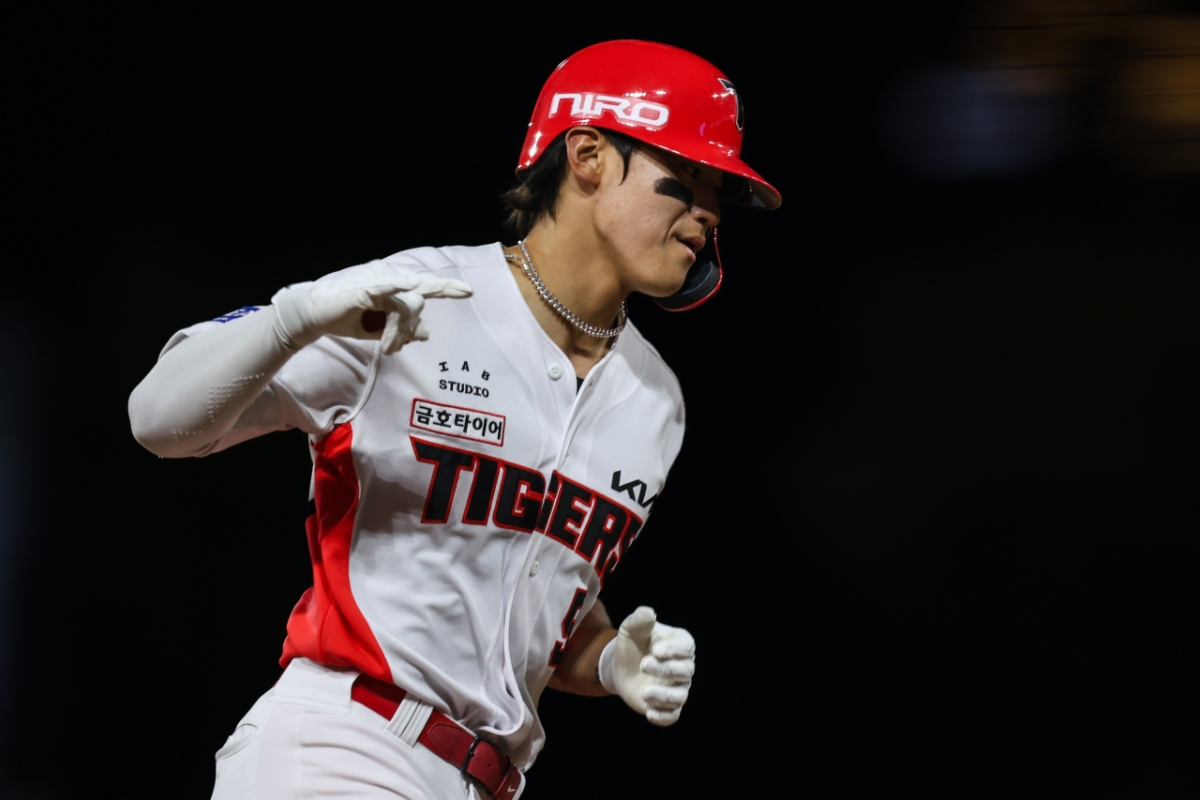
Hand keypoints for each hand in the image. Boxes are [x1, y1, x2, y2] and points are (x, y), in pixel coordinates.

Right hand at [271, 260, 472, 353]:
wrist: (314, 317)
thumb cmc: (347, 318)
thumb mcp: (378, 329)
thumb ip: (402, 329)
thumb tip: (426, 333)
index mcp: (394, 287)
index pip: (425, 287)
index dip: (446, 288)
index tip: (468, 292)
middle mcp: (389, 279)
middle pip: (416, 304)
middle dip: (409, 329)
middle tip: (392, 347)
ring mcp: (376, 281)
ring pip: (403, 306)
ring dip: (397, 331)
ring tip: (385, 347)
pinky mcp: (362, 289)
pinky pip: (384, 289)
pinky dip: (397, 286)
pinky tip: (410, 284)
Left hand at [600, 606, 694, 725]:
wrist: (622, 665)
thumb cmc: (633, 643)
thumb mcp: (632, 628)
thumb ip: (640, 619)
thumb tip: (648, 612)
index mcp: (679, 645)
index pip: (687, 647)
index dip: (674, 649)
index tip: (655, 649)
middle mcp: (683, 667)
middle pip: (686, 671)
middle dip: (666, 669)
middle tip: (643, 664)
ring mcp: (677, 688)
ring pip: (680, 696)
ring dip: (664, 696)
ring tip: (644, 692)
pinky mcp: (667, 706)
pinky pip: (672, 716)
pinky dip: (663, 717)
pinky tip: (648, 711)